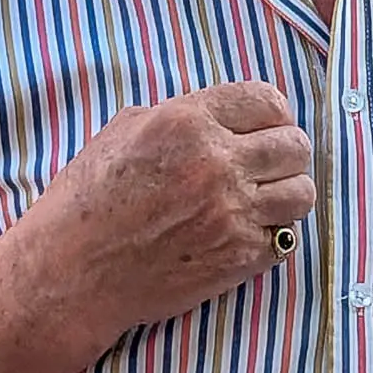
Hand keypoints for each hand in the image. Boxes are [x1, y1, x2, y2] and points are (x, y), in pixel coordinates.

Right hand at [10, 81, 315, 352]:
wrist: (72, 271)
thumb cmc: (87, 199)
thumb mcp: (123, 132)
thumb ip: (180, 116)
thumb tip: (222, 116)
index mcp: (188, 122)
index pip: (267, 100)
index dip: (271, 114)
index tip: (265, 127)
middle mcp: (217, 163)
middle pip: (294, 146)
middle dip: (285, 153)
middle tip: (268, 166)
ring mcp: (232, 213)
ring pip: (301, 193)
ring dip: (286, 194)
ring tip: (263, 200)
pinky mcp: (240, 256)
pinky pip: (286, 236)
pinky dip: (272, 234)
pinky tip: (246, 232)